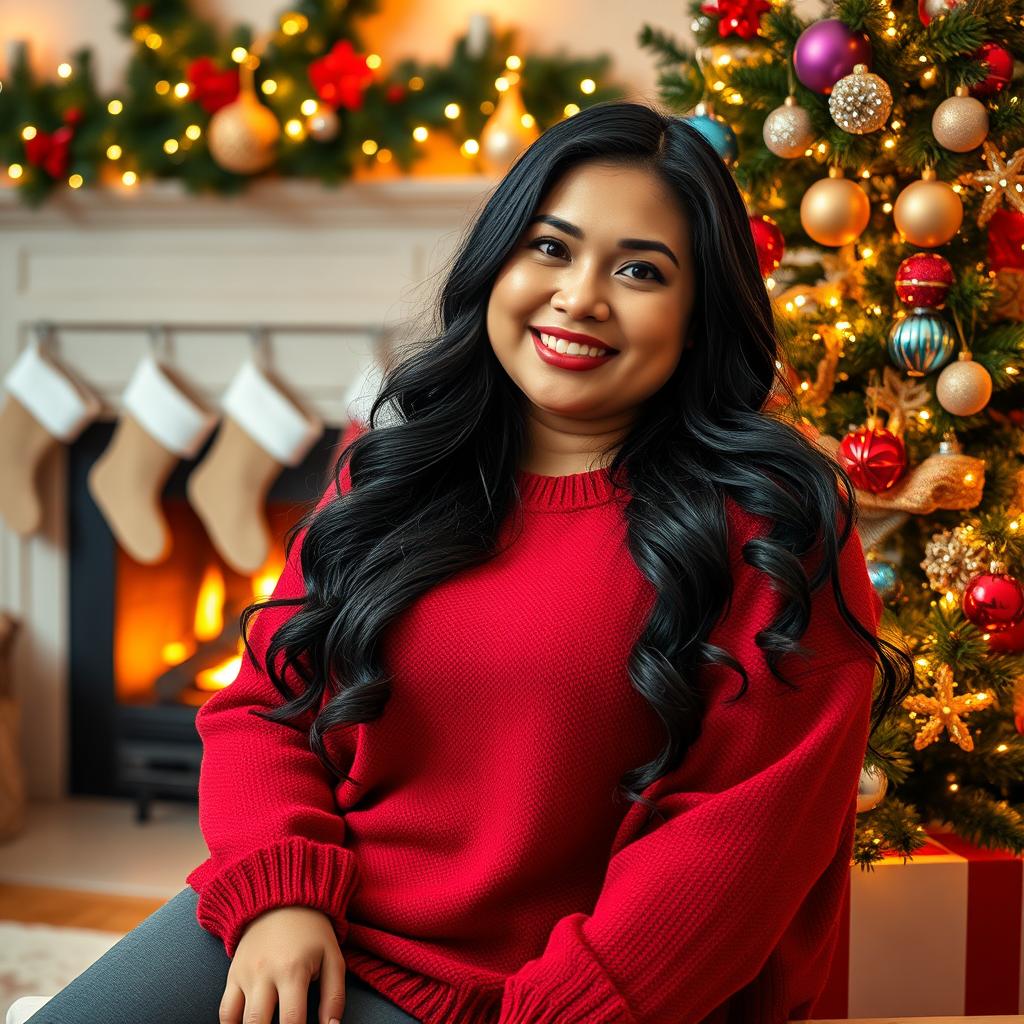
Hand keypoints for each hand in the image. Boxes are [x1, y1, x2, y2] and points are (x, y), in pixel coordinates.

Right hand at [219, 905, 346, 1023]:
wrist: (281, 900)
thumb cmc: (312, 932)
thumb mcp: (333, 958)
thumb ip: (334, 996)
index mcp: (293, 971)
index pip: (291, 1022)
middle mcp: (264, 975)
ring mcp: (245, 975)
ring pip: (239, 1022)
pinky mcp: (232, 975)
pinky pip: (225, 1011)